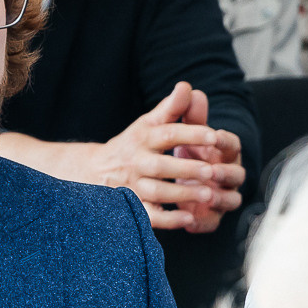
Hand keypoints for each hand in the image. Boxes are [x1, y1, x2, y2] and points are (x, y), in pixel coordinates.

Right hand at [88, 82, 242, 232]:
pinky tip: (189, 219)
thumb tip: (187, 86)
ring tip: (208, 194)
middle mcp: (137, 162)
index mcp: (143, 138)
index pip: (167, 134)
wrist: (93, 171)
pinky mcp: (133, 207)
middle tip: (212, 171)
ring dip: (182, 194)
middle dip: (186, 169)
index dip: (190, 134)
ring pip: (156, 192)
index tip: (214, 136)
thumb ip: (170, 108)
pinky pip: (149, 216)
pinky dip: (168, 220)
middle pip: (160, 166)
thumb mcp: (147, 124)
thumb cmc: (131, 145)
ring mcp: (133, 186)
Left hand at [167, 87, 244, 233]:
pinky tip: (188, 220)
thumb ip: (184, 111)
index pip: (232, 144)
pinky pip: (211, 223)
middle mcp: (228, 175)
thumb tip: (188, 89)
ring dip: (219, 199)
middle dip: (225, 173)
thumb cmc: (185, 147)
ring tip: (205, 196)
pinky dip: (201, 222)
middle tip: (211, 171)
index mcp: (224, 152)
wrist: (173, 174)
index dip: (225, 141)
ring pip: (230, 201)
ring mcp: (221, 197)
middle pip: (237, 176)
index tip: (214, 137)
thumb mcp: (180, 129)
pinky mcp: (209, 216)